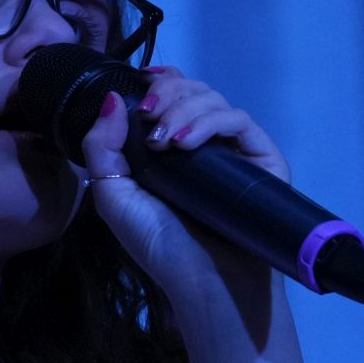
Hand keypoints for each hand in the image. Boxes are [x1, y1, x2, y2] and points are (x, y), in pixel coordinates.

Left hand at [73, 66, 290, 320]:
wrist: (204, 282)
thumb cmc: (160, 246)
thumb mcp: (114, 196)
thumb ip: (101, 148)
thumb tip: (113, 98)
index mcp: (171, 148)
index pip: (173, 96)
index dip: (160, 80)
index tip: (142, 80)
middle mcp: (205, 144)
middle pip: (192, 90)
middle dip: (167, 94)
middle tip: (150, 116)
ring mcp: (235, 150)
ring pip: (214, 100)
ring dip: (184, 108)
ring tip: (165, 141)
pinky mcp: (262, 159)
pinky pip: (239, 121)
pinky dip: (210, 122)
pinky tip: (185, 144)